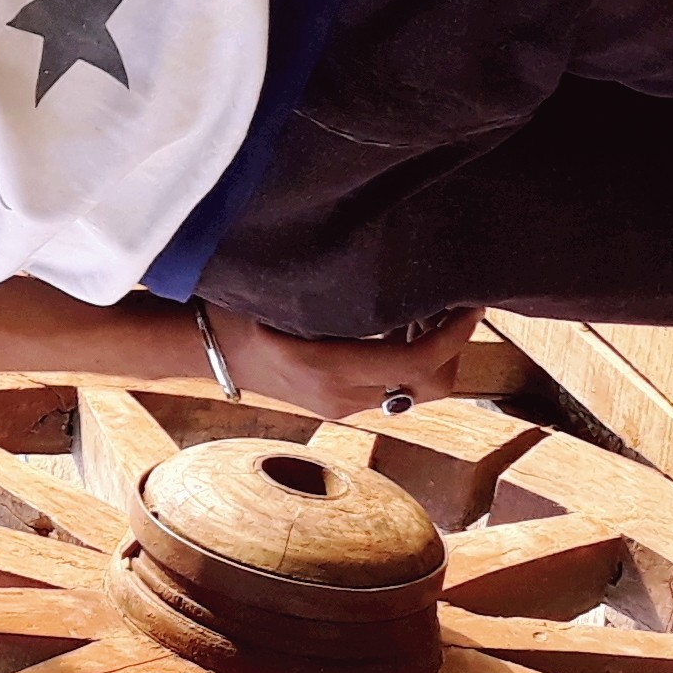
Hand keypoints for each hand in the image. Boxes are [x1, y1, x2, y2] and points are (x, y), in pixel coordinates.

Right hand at [204, 302, 485, 419]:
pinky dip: (410, 359)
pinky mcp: (338, 405)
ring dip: (433, 352)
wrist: (201, 348)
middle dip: (452, 344)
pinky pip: (394, 387)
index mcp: (328, 367)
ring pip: (416, 389)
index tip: (471, 301)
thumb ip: (343, 291)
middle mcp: (340, 397)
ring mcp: (340, 407)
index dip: (455, 332)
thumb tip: (405, 266)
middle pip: (431, 385)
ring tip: (428, 307)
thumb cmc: (235, 307)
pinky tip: (400, 324)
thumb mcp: (287, 292)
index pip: (418, 360)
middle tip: (454, 301)